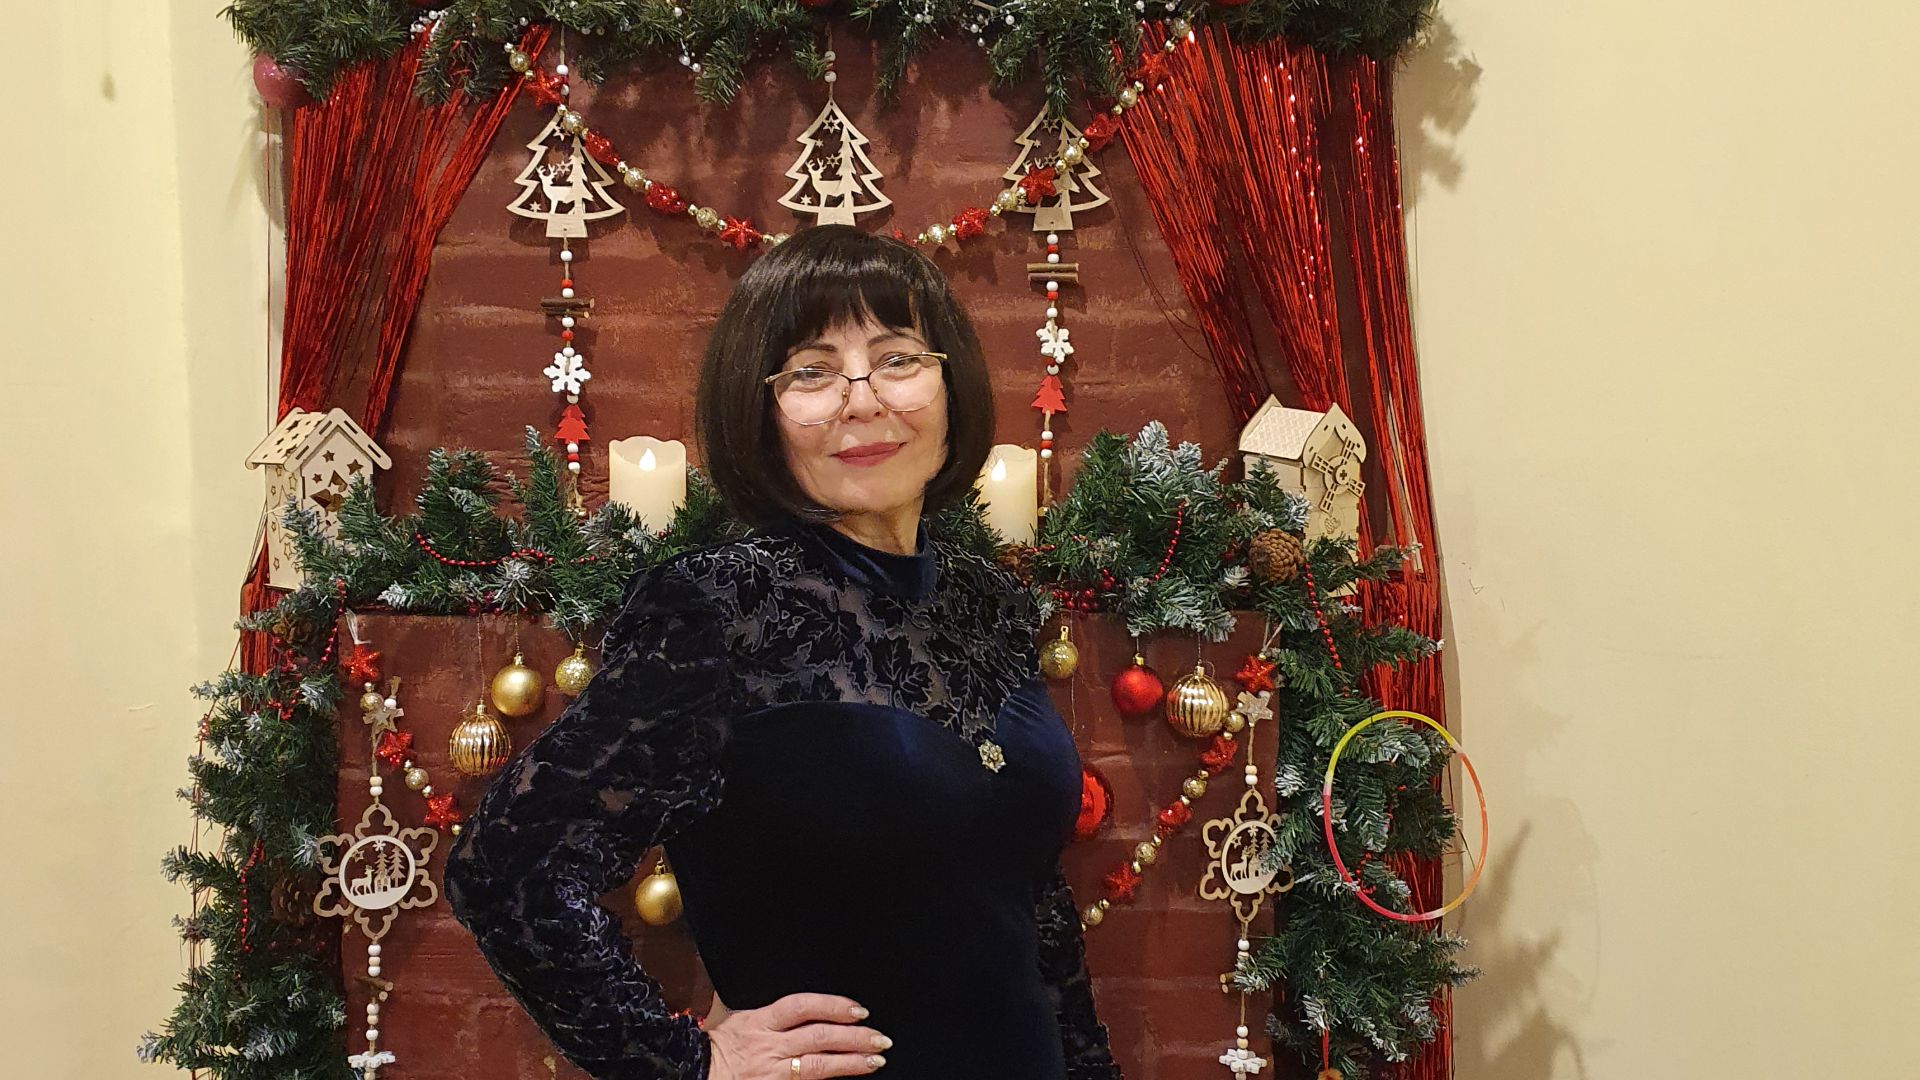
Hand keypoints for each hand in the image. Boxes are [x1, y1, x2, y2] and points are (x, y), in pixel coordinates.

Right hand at [705, 992, 890, 1078]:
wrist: (692, 1074)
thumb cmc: (716, 1048)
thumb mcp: (736, 1018)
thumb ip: (768, 1013)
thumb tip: (799, 1004)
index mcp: (759, 1022)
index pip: (802, 1007)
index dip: (833, 1005)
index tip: (858, 1009)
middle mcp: (768, 1046)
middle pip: (818, 1037)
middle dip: (853, 1037)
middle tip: (880, 1037)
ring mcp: (773, 1072)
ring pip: (818, 1066)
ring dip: (851, 1063)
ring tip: (875, 1060)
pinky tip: (848, 1079)